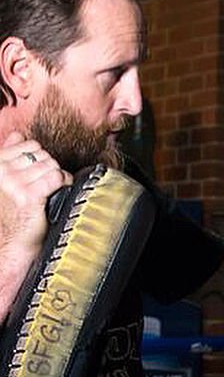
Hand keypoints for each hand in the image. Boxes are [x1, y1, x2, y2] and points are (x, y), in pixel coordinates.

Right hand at [0, 131, 69, 259]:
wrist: (13, 241)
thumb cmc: (13, 211)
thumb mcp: (7, 179)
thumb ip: (10, 154)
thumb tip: (18, 136)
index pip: (29, 144)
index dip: (41, 157)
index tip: (41, 171)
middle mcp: (3, 171)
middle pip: (43, 155)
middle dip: (51, 167)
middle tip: (49, 182)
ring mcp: (14, 183)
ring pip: (51, 166)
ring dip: (58, 176)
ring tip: (54, 188)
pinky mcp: (29, 195)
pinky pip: (56, 178)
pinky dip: (64, 183)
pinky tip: (60, 191)